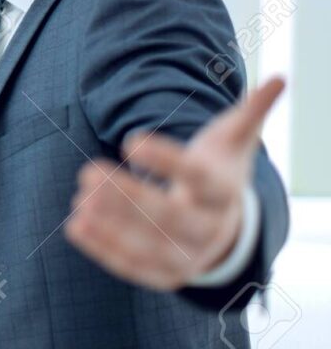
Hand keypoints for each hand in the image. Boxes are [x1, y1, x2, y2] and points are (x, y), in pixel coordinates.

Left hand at [64, 77, 284, 289]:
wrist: (223, 226)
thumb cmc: (218, 171)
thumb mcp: (234, 141)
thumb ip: (250, 111)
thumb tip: (279, 79)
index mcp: (223, 192)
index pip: (196, 177)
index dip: (164, 159)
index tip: (129, 137)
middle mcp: (208, 229)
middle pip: (169, 217)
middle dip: (128, 197)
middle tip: (88, 170)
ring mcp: (187, 256)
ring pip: (148, 246)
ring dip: (110, 225)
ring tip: (79, 199)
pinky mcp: (164, 275)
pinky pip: (131, 267)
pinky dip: (102, 249)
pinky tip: (75, 225)